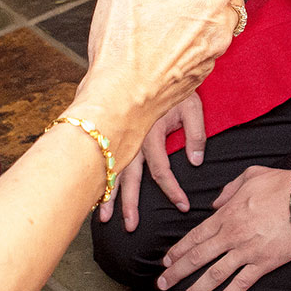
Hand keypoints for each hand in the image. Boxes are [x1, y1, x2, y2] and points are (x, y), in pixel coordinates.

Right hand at [75, 0, 264, 152]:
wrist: (117, 101)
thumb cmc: (124, 47)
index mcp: (209, 1)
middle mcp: (218, 29)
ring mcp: (211, 54)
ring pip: (217, 19)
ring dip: (200, 7)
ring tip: (166, 3)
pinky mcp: (199, 73)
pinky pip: (204, 42)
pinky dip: (191, 31)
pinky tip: (161, 31)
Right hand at [99, 92, 205, 228]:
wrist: (150, 63)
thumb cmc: (175, 87)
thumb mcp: (193, 106)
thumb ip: (196, 134)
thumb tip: (196, 162)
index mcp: (150, 131)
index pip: (161, 169)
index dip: (172, 189)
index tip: (183, 206)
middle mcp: (131, 136)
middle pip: (129, 176)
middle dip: (129, 203)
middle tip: (130, 227)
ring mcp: (119, 135)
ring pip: (112, 170)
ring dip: (108, 195)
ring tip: (104, 219)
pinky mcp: (113, 133)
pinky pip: (106, 159)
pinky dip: (100, 177)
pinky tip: (94, 193)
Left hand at [157, 164, 290, 290]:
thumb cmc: (282, 183)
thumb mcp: (250, 175)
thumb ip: (228, 190)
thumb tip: (214, 205)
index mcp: (226, 214)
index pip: (195, 236)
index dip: (178, 251)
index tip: (166, 262)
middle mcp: (232, 235)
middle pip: (198, 257)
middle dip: (177, 273)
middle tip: (162, 285)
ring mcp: (248, 251)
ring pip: (215, 274)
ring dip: (196, 289)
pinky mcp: (265, 262)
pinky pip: (243, 283)